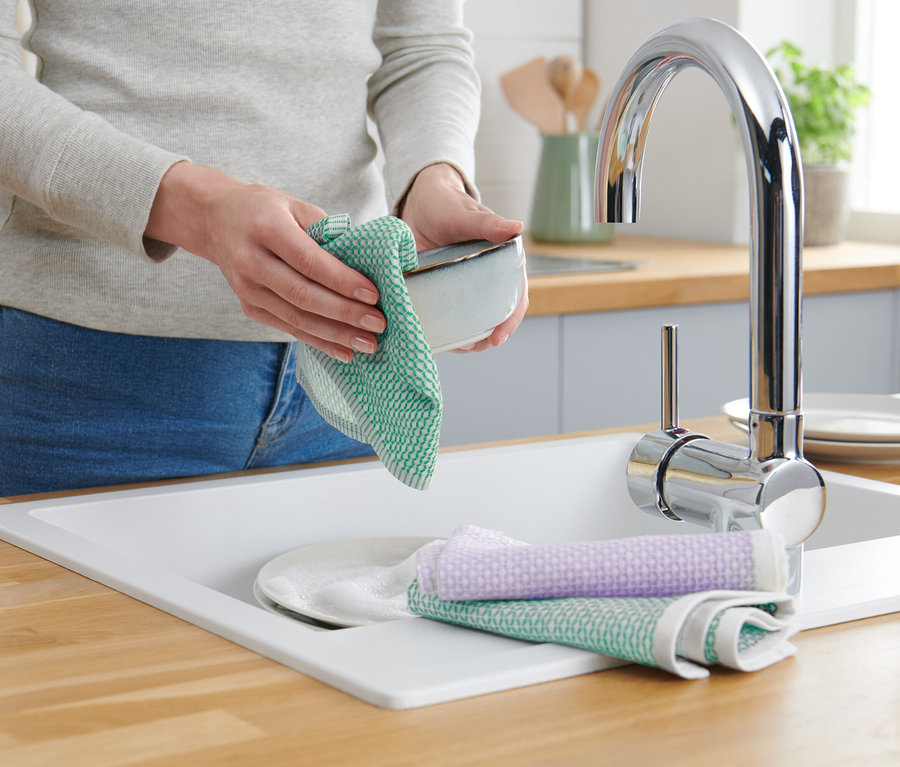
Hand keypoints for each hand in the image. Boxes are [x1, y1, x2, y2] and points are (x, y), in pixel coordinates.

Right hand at [145, 162, 385, 361]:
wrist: (215, 219)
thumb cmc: (265, 210)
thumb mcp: (295, 206)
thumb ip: (328, 232)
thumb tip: (367, 265)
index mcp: (266, 228)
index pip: (310, 261)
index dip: (342, 281)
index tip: (373, 295)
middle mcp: (251, 261)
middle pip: (304, 295)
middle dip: (345, 314)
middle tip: (378, 324)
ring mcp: (247, 288)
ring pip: (297, 318)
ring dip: (336, 335)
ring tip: (368, 343)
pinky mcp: (249, 306)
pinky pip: (288, 328)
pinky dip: (319, 341)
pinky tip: (344, 351)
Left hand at [399, 164, 527, 351]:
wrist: (417, 204)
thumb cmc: (447, 204)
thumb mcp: (467, 216)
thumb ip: (490, 224)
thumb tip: (517, 228)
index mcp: (501, 264)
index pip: (515, 297)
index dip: (510, 319)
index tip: (498, 337)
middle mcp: (484, 281)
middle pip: (494, 317)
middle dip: (487, 337)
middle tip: (474, 348)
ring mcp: (462, 290)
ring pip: (470, 322)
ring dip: (466, 339)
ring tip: (456, 347)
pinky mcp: (440, 293)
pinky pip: (446, 318)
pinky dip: (444, 331)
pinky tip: (436, 340)